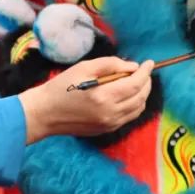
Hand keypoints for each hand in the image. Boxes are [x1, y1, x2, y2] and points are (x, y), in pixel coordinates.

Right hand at [18, 57, 153, 144]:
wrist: (45, 113)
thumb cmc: (61, 87)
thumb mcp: (84, 67)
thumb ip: (110, 65)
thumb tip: (131, 67)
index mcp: (104, 97)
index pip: (135, 84)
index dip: (145, 72)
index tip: (149, 63)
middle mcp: (110, 114)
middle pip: (140, 97)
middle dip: (146, 82)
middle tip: (143, 71)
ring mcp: (109, 125)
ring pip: (137, 109)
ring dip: (142, 94)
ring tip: (136, 82)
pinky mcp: (106, 130)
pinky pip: (128, 117)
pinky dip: (134, 105)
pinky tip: (127, 96)